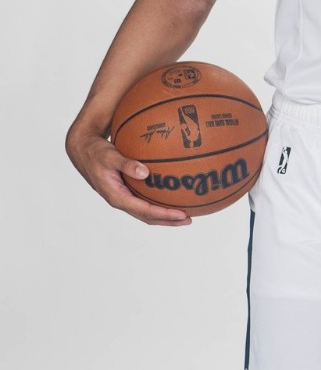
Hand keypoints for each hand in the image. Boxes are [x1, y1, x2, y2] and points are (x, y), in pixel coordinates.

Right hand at [65, 121, 191, 225]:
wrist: (82, 149)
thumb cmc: (95, 151)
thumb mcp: (109, 156)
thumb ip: (126, 164)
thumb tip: (145, 172)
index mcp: (116, 196)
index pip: (144, 211)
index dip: (164, 215)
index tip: (181, 214)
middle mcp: (121, 200)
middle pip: (148, 217)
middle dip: (168, 220)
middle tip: (189, 219)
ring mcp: (123, 197)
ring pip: (147, 212)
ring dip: (165, 215)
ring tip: (185, 214)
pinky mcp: (125, 191)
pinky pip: (145, 201)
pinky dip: (158, 203)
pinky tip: (171, 197)